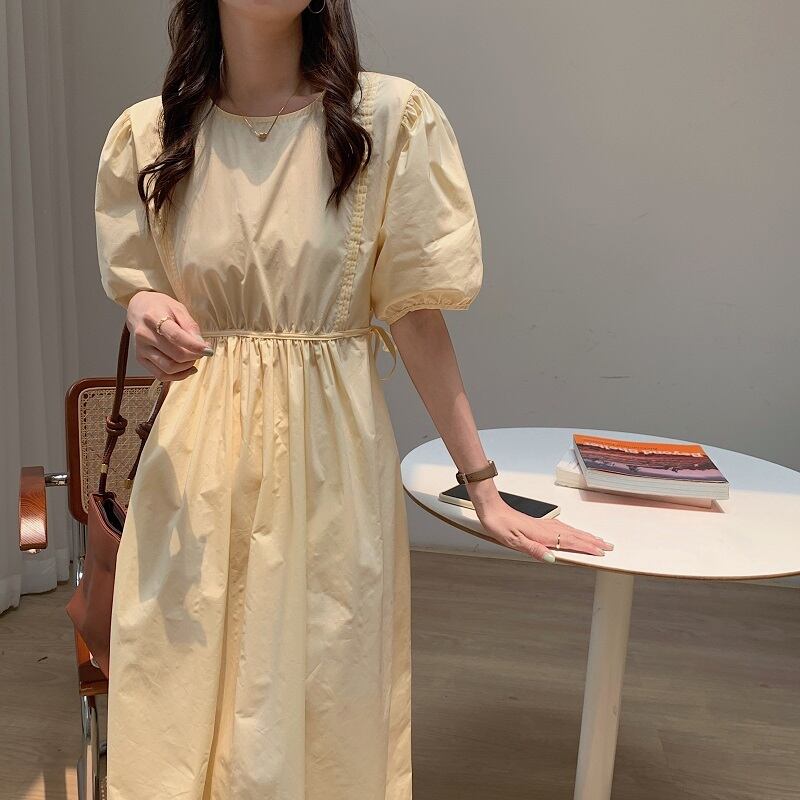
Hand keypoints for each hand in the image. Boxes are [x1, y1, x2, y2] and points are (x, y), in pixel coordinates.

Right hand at [126, 290, 212, 381]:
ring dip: (186, 367)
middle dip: (194, 356)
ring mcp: (141, 349)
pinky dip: (177, 376)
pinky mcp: (140, 359)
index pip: (176, 337)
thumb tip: (201, 345)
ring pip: (168, 368)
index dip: (195, 346)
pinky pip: (160, 375)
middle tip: (202, 351)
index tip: (208, 350)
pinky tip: (187, 368)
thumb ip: (190, 326)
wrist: (138, 308)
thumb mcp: (178, 308)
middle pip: (175, 355)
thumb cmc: (160, 307)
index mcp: (153, 318)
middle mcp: (144, 335)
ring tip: (193, 358)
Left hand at [466, 480, 613, 563]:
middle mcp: (546, 528)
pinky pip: (563, 528)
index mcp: (542, 534)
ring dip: (586, 536)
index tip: (601, 553)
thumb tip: (552, 558)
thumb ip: (534, 549)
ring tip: (598, 540)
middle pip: (575, 535)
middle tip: (609, 547)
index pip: (570, 542)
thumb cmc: (500, 525)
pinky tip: (574, 533)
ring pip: (570, 531)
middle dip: (593, 541)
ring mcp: (544, 524)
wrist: (491, 509)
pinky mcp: (539, 523)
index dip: (586, 548)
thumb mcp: (513, 541)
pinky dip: (574, 531)